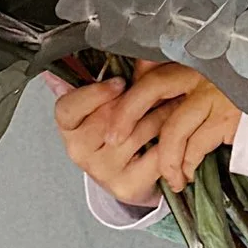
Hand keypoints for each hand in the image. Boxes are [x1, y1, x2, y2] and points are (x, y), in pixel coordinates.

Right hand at [46, 62, 240, 206]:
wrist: (131, 176)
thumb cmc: (116, 131)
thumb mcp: (104, 104)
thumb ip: (92, 81)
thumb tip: (66, 61)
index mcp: (68, 127)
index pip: (68, 108)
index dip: (94, 94)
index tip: (120, 83)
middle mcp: (79, 151)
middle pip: (110, 116)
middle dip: (142, 98)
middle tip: (165, 85)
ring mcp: (102, 171)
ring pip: (139, 131)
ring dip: (163, 112)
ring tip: (179, 100)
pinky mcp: (126, 186)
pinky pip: (155, 154)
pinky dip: (171, 139)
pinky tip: (181, 129)